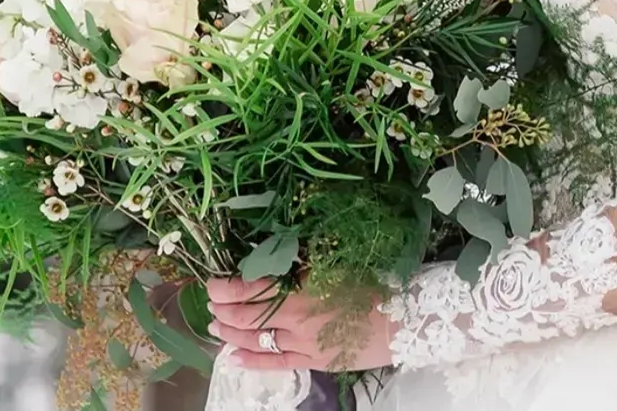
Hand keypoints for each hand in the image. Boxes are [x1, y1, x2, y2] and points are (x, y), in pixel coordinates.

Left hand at [206, 276, 394, 371]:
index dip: (228, 287)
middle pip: (247, 318)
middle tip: (211, 302)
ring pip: (255, 342)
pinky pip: (274, 363)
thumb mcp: (339, 262)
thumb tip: (277, 253)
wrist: (405, 318)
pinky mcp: (313, 362)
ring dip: (231, 333)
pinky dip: (250, 360)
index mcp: (303, 290)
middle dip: (224, 309)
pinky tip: (231, 357)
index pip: (253, 289)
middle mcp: (297, 320)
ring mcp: (303, 345)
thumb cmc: (376, 281)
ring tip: (216, 325)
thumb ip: (306, 262)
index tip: (213, 282)